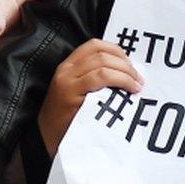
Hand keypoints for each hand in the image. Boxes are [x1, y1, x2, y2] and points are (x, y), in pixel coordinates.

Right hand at [38, 39, 143, 155]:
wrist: (46, 138)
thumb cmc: (68, 118)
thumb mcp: (78, 92)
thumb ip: (94, 79)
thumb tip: (127, 71)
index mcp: (68, 65)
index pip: (94, 45)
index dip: (116, 50)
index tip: (130, 64)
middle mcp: (66, 69)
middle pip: (101, 53)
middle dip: (125, 63)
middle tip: (138, 78)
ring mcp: (67, 80)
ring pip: (103, 63)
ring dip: (126, 72)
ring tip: (136, 86)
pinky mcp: (71, 94)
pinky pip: (101, 78)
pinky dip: (120, 81)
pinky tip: (129, 90)